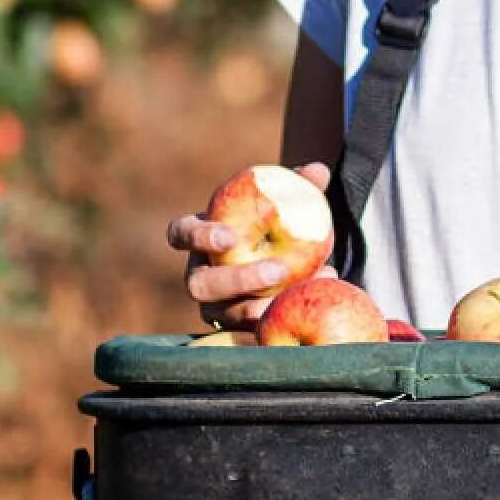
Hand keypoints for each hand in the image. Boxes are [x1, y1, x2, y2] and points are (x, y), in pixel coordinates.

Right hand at [165, 161, 335, 329]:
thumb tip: (319, 170)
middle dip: (237, 280)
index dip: (198, 236)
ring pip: (224, 314)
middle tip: (279, 270)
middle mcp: (199, 274)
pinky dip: (279, 314)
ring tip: (298, 292)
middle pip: (199, 284)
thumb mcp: (282, 202)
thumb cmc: (272, 222)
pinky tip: (310, 299)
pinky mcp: (234, 327)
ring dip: (260, 306)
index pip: (181, 233)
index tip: (229, 236)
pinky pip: (249, 329)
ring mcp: (213, 305)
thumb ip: (297, 185)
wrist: (279, 259)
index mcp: (200, 238)